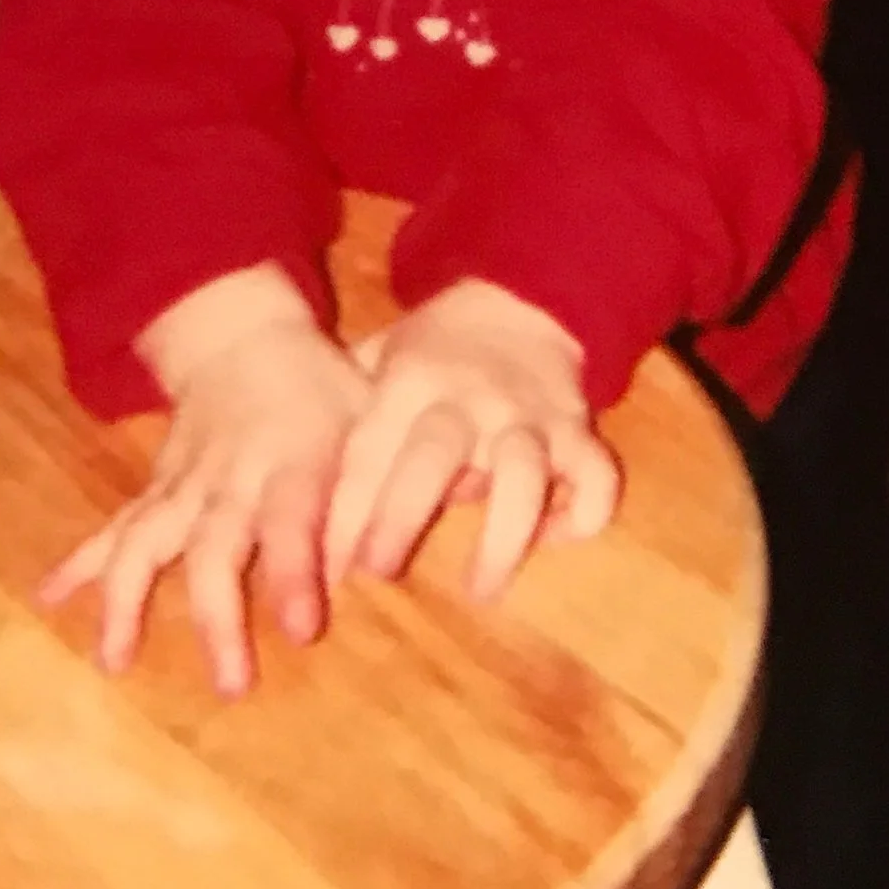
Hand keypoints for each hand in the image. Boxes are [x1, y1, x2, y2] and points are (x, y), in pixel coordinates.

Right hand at [39, 267, 367, 689]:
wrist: (244, 336)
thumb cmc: (323, 391)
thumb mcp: (368, 421)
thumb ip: (375, 487)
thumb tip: (384, 558)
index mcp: (294, 462)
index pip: (294, 520)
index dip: (295, 573)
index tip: (302, 631)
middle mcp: (232, 478)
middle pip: (215, 548)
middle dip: (218, 616)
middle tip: (229, 685)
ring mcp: (183, 484)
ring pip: (146, 540)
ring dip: (126, 599)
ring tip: (112, 661)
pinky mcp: (153, 489)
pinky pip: (115, 527)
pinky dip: (80, 562)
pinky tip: (46, 599)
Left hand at [322, 278, 621, 605]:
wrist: (520, 298)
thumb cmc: (434, 350)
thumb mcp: (381, 360)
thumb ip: (346, 420)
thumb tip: (294, 504)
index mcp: (410, 380)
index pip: (368, 451)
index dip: (344, 512)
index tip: (327, 567)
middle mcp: (469, 398)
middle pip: (432, 458)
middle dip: (400, 518)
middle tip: (378, 571)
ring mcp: (529, 415)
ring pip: (522, 476)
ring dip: (501, 539)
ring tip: (479, 591)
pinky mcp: (577, 430)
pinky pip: (595, 477)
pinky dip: (581, 515)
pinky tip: (554, 538)